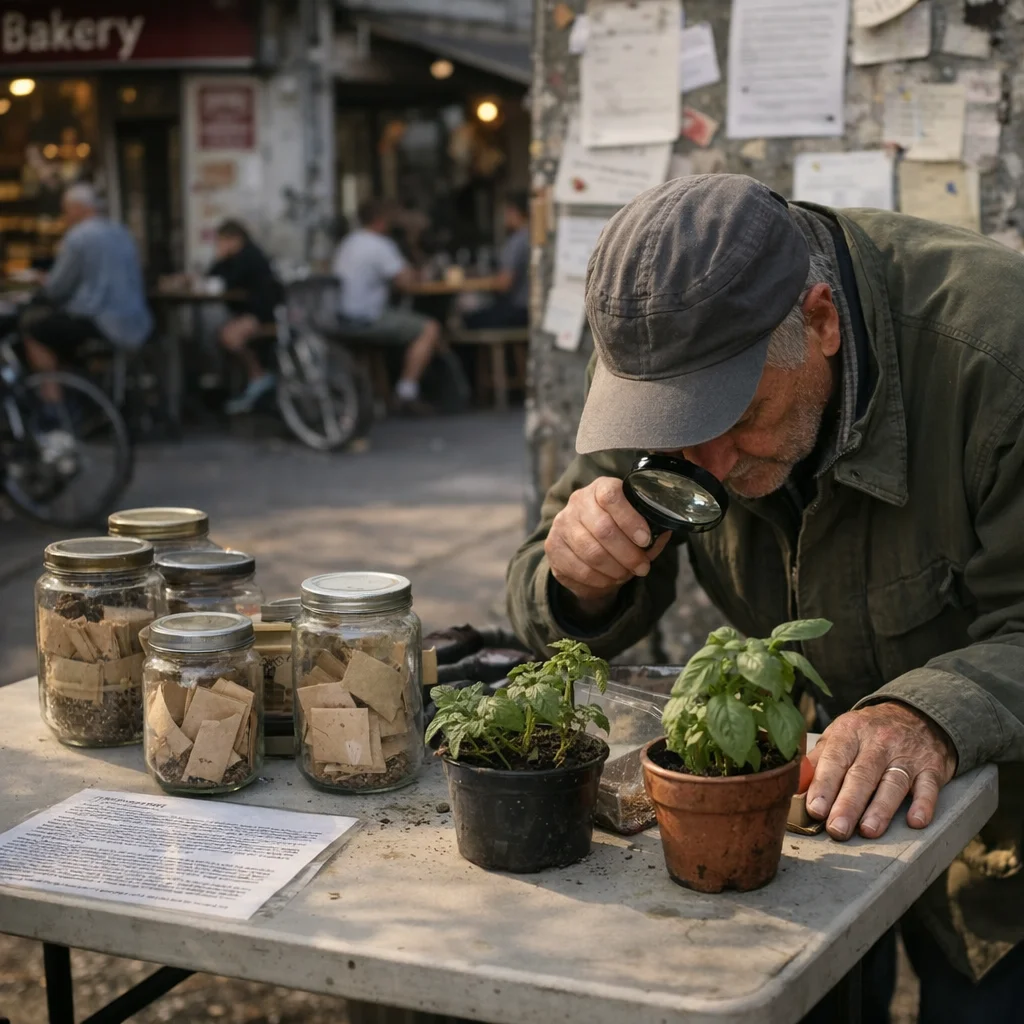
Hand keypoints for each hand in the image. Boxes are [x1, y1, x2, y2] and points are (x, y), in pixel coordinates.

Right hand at [545, 476, 670, 617]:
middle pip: (603, 529)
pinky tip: (610, 579)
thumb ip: (651, 529)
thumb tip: (662, 534)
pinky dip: (600, 580)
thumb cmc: (617, 530)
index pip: (611, 496)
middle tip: (642, 567)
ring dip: (615, 569)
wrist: (584, 544)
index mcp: (599, 488)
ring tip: (627, 574)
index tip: (645, 539)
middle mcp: (577, 502)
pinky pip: (579, 570)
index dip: (630, 519)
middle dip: (628, 553)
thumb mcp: (636, 524)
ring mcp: (562, 525)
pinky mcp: (553, 548)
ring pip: (591, 553)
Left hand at [805, 702, 957, 840]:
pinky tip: (915, 821)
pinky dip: (924, 804)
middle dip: (848, 804)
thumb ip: (818, 761)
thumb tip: (795, 787)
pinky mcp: (932, 767)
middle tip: (836, 829)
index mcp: (850, 732)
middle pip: (862, 775)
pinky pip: (929, 786)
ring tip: (867, 830)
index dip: (824, 785)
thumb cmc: (867, 733)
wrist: (915, 714)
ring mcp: (907, 754)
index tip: (815, 809)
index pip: (835, 759)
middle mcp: (879, 742)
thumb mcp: (840, 736)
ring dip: (880, 809)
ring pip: (893, 783)